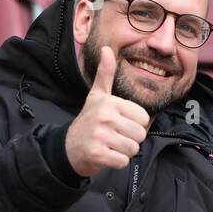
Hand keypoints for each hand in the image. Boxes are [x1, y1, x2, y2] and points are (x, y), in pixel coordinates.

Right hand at [65, 46, 150, 177]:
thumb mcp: (97, 96)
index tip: (119, 123)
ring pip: (133, 149)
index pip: (144, 118)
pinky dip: (116, 162)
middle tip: (113, 136)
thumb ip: (106, 74)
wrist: (68, 147)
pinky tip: (105, 155)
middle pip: (140, 134)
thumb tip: (107, 49)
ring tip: (109, 145)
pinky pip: (123, 162)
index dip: (135, 124)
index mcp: (110, 102)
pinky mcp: (97, 154)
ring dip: (124, 151)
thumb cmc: (89, 120)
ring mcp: (100, 136)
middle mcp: (105, 117)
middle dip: (130, 139)